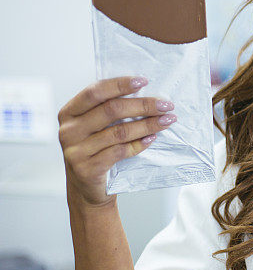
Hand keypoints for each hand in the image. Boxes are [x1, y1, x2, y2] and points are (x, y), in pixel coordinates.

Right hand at [58, 76, 176, 207]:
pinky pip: (120, 151)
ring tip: (167, 120)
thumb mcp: (96, 127)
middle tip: (166, 105)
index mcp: (69, 112)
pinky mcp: (87, 169)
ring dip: (148, 124)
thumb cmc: (96, 150)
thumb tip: (146, 91)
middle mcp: (69, 130)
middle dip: (143, 105)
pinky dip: (140, 144)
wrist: (88, 188)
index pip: (95, 91)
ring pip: (119, 131)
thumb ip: (109, 110)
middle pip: (111, 110)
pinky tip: (152, 138)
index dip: (120, 85)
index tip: (144, 81)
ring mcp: (75, 151)